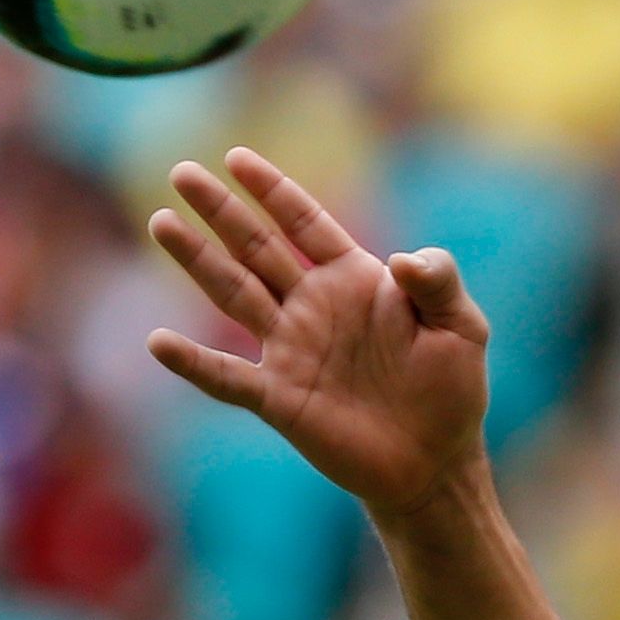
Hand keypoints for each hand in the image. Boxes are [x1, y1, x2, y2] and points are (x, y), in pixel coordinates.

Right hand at [145, 149, 492, 517]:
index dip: (273, 191)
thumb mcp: (461, 326)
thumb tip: (402, 259)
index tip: (236, 158)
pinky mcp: (281, 399)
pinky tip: (158, 343)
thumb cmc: (451, 389)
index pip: (304, 223)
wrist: (437, 462)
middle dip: (221, 210)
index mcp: (354, 280)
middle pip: (257, 247)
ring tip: (162, 222)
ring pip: (234, 294)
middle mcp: (314, 307)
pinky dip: (194, 362)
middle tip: (182, 172)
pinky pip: (228, 377)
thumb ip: (440, 280)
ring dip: (197, 261)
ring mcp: (292, 351)